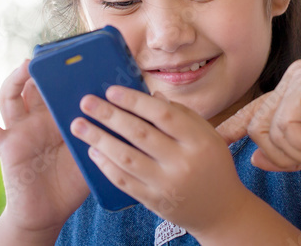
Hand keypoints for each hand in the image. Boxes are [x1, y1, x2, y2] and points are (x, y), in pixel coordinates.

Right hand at [0, 59, 89, 237]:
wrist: (48, 212)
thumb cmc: (73, 181)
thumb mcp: (92, 151)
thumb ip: (103, 131)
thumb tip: (125, 111)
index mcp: (59, 115)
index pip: (57, 84)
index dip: (61, 68)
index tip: (72, 51)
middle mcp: (38, 117)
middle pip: (32, 83)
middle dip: (37, 66)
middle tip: (49, 53)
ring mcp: (20, 129)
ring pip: (9, 96)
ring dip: (13, 79)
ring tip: (24, 67)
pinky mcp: (6, 146)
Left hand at [69, 86, 251, 236]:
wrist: (221, 211)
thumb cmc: (212, 164)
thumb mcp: (206, 135)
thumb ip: (181, 114)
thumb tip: (150, 94)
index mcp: (199, 140)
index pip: (162, 114)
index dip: (135, 100)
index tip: (111, 90)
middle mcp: (183, 162)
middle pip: (140, 134)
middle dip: (109, 115)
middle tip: (86, 102)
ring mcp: (167, 184)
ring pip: (127, 158)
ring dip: (99, 139)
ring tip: (79, 125)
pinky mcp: (154, 202)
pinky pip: (124, 181)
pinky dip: (106, 165)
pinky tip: (93, 151)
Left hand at [216, 60, 300, 170]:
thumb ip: (288, 154)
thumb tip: (254, 159)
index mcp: (294, 91)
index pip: (256, 110)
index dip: (234, 126)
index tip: (218, 138)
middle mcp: (292, 79)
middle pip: (258, 128)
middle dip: (282, 155)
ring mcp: (298, 78)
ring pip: (269, 129)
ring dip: (298, 152)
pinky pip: (287, 126)